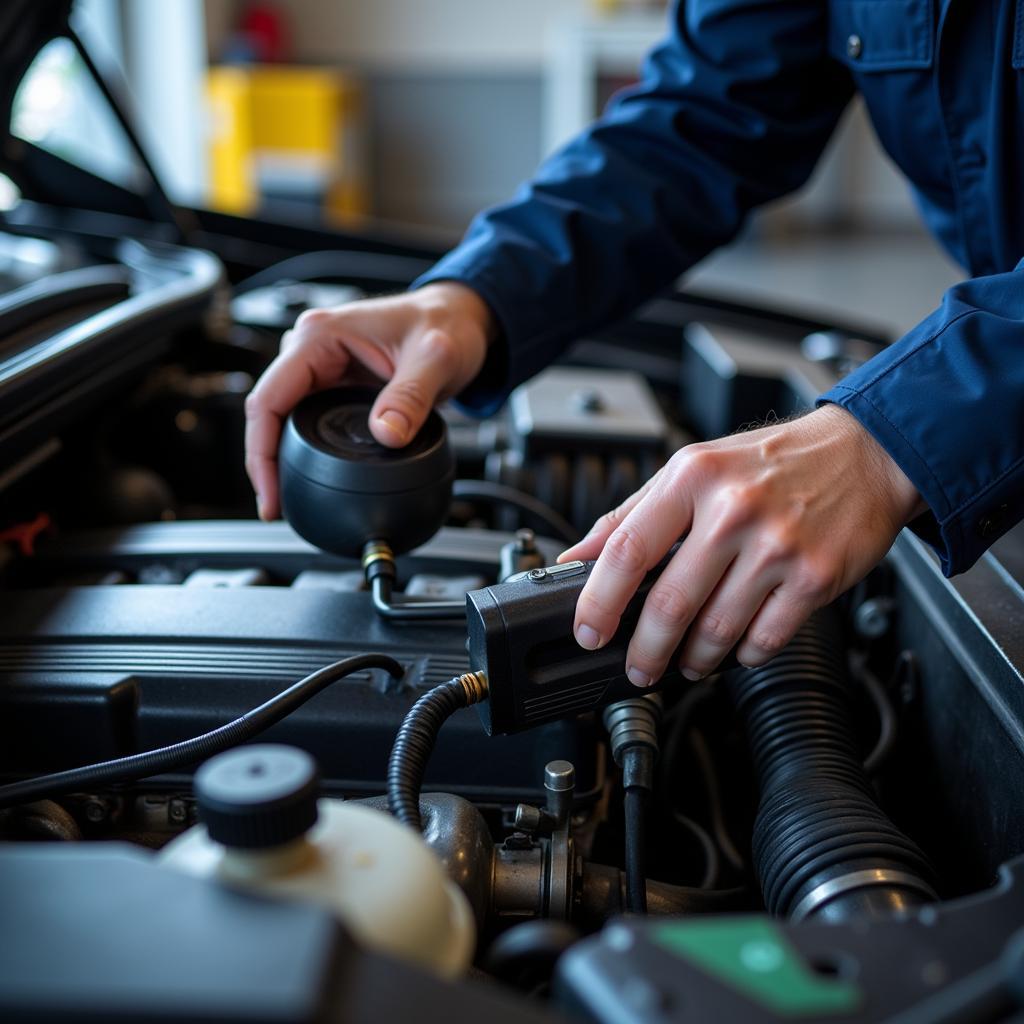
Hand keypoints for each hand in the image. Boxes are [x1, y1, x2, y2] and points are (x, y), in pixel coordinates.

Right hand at [244, 282, 494, 519]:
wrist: (460, 320)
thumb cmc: (446, 325)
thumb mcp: (436, 360)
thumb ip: (411, 397)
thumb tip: (386, 434)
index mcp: (322, 334)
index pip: (269, 398)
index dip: (261, 451)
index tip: (271, 491)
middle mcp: (312, 347)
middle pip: (269, 412)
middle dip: (265, 461)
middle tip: (276, 506)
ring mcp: (321, 366)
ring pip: (282, 417)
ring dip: (279, 456)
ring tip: (284, 498)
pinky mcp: (334, 383)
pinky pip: (305, 419)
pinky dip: (300, 449)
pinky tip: (304, 475)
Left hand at [558, 405, 924, 684]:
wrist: (864, 453)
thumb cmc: (771, 464)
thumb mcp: (694, 469)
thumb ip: (632, 514)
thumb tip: (578, 557)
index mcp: (693, 477)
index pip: (627, 548)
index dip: (599, 601)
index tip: (588, 631)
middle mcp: (734, 509)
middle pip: (669, 603)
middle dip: (645, 650)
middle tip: (638, 666)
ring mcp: (778, 545)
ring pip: (716, 631)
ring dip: (693, 659)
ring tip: (687, 661)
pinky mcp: (815, 577)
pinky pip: (765, 640)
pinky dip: (743, 656)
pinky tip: (736, 648)